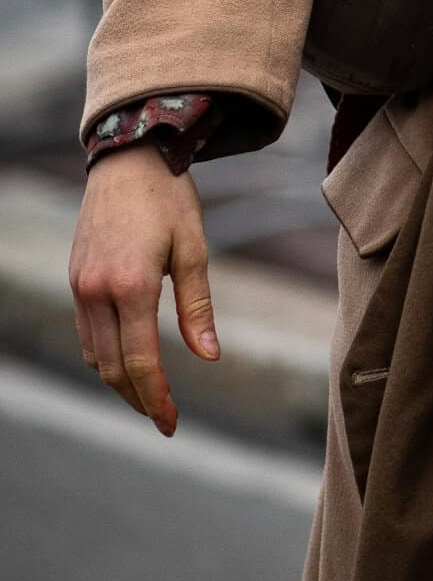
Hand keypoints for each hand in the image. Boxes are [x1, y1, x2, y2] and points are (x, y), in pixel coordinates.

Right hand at [68, 143, 218, 436]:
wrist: (128, 158)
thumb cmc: (170, 199)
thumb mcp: (194, 248)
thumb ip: (197, 306)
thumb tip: (208, 357)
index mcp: (131, 285)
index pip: (140, 361)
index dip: (156, 397)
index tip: (171, 423)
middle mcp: (97, 290)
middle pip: (111, 367)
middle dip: (137, 398)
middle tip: (164, 418)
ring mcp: (80, 285)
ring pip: (93, 354)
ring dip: (118, 381)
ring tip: (148, 395)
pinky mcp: (75, 278)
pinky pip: (86, 331)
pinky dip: (104, 354)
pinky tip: (126, 360)